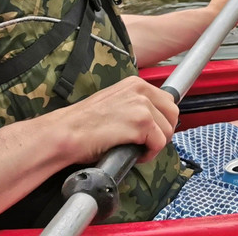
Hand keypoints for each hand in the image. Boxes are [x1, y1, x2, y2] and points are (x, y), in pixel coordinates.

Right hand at [52, 77, 179, 163]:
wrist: (65, 133)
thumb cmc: (83, 124)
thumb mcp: (114, 103)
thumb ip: (134, 104)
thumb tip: (152, 119)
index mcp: (135, 84)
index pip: (167, 101)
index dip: (162, 121)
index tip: (152, 132)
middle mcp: (141, 90)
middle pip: (172, 114)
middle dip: (163, 132)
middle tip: (147, 144)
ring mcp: (142, 106)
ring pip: (167, 131)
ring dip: (155, 145)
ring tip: (137, 150)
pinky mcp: (141, 123)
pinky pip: (159, 143)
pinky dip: (149, 154)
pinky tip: (135, 155)